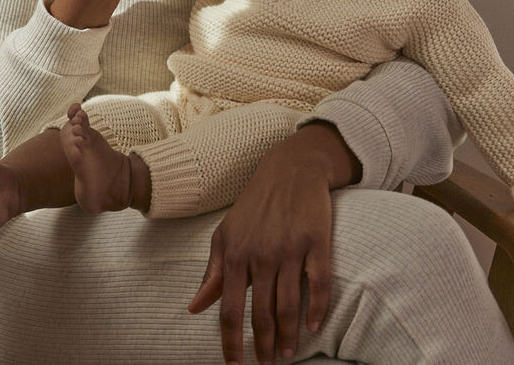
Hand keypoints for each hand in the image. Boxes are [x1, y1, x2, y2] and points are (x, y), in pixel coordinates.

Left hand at [188, 122, 360, 364]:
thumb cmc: (255, 205)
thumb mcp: (226, 234)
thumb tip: (194, 308)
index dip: (231, 343)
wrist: (291, 168)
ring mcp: (290, 248)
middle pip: (262, 314)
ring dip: (288, 335)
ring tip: (288, 354)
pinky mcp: (316, 240)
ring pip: (289, 305)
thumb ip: (212, 272)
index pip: (229, 310)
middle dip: (263, 346)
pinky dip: (317, 309)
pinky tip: (313, 326)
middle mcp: (261, 254)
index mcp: (236, 254)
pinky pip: (318, 283)